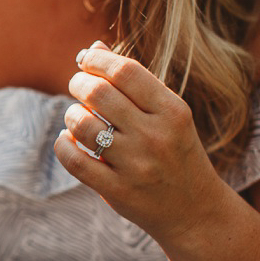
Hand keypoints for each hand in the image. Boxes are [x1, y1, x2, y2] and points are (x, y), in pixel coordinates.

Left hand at [53, 41, 231, 243]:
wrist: (196, 212)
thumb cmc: (175, 152)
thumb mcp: (167, 115)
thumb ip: (133, 82)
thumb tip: (93, 47)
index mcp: (173, 111)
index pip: (125, 71)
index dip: (97, 60)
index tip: (86, 61)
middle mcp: (156, 136)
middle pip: (99, 93)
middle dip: (79, 83)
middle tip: (78, 86)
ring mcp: (136, 166)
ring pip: (82, 125)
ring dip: (71, 115)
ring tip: (78, 117)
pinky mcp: (118, 191)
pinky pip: (74, 159)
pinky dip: (63, 145)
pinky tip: (70, 141)